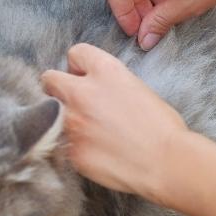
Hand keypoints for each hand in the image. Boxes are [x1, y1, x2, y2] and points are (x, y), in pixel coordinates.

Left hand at [41, 44, 188, 199]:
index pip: (76, 53)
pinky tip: (95, 151)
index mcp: (105, 71)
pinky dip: (74, 145)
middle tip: (73, 101)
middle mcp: (82, 93)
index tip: (83, 76)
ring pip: (51, 113)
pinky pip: (63, 142)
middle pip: (50, 79)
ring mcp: (72, 123)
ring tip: (88, 132)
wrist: (165, 163)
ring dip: (64, 119)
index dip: (79, 65)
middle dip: (58, 88)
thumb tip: (97, 92)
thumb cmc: (162, 127)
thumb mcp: (138, 88)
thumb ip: (110, 84)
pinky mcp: (71, 151)